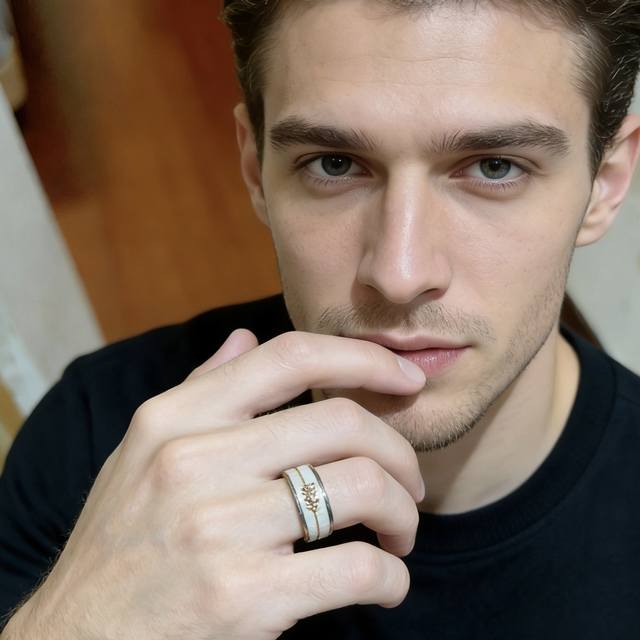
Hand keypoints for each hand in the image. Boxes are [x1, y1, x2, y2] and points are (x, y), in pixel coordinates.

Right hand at [16, 329, 425, 639]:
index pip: (289, 357)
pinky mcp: (243, 597)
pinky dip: (391, 577)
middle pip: (343, 423)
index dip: (363, 359)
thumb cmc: (120, 542)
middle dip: (399, 451)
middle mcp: (193, 461)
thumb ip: (199, 388)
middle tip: (408, 482)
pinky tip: (385, 581)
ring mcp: (218, 528)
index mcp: (174, 418)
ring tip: (398, 532)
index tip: (405, 378)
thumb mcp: (141, 452)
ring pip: (361, 487)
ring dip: (402, 512)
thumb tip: (245, 338)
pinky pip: (356, 569)